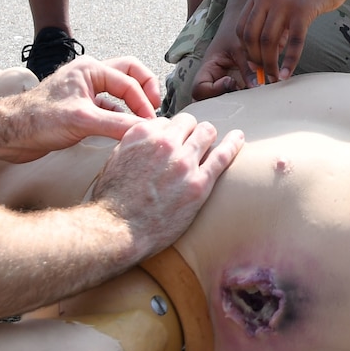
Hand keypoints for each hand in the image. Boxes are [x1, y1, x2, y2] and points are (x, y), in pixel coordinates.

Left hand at [0, 56, 165, 162]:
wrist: (9, 133)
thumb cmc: (38, 120)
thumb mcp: (82, 121)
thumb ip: (117, 125)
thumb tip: (146, 131)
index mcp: (90, 69)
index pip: (129, 80)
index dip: (143, 101)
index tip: (151, 123)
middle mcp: (89, 76)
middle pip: (129, 75)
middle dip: (144, 90)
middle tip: (154, 109)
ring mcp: (84, 93)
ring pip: (119, 93)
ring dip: (132, 105)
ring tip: (143, 123)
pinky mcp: (80, 110)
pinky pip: (108, 110)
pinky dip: (119, 118)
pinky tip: (123, 132)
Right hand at [90, 113, 243, 263]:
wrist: (116, 229)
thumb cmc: (110, 199)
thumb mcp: (115, 159)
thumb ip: (134, 144)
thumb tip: (149, 139)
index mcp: (143, 134)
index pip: (166, 121)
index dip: (169, 133)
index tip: (171, 143)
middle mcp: (165, 143)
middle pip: (188, 123)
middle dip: (189, 131)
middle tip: (190, 144)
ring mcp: (184, 162)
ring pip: (207, 133)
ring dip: (207, 137)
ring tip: (209, 143)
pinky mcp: (199, 183)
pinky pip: (223, 156)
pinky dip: (233, 143)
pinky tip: (239, 138)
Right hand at [188, 25, 257, 101]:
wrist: (241, 20)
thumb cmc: (238, 32)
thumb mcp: (242, 48)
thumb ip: (248, 68)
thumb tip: (257, 87)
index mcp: (207, 68)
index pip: (198, 90)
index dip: (213, 91)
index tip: (231, 81)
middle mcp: (210, 79)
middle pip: (205, 101)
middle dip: (221, 102)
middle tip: (241, 92)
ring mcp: (220, 83)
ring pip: (217, 102)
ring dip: (231, 101)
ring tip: (248, 93)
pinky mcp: (232, 84)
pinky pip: (230, 97)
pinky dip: (239, 98)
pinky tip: (253, 93)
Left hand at [234, 0, 349, 83]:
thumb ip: (273, 18)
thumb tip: (269, 51)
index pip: (241, 28)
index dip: (246, 50)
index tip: (254, 65)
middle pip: (251, 37)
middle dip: (256, 61)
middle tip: (264, 75)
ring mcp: (284, 3)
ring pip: (269, 41)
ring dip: (270, 64)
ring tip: (274, 77)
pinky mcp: (303, 10)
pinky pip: (294, 42)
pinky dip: (289, 61)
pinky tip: (288, 73)